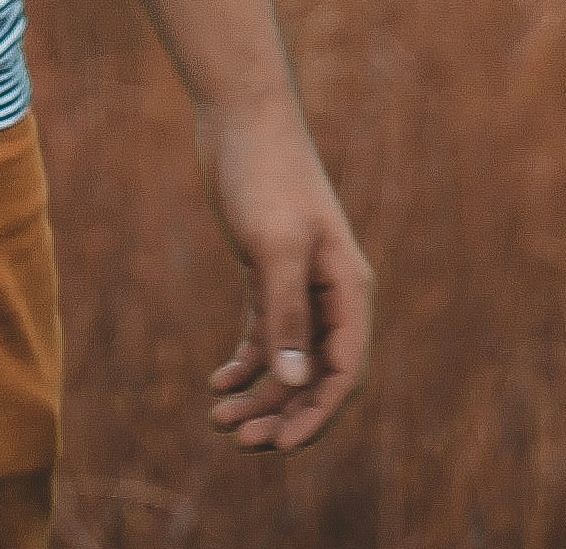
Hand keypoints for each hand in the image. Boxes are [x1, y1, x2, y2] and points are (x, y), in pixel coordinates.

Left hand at [196, 102, 372, 451]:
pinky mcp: (269, 272)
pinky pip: (265, 334)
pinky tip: (216, 383)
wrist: (242, 118)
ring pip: (288, 359)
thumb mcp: (274, 247)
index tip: (281, 446)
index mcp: (349, 289)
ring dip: (259, 394)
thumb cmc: (264, 176)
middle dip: (282, 412)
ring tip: (219, 419)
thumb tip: (295, 380)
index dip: (317, 414)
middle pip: (316, 374)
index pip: (344, 372)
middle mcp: (331, 293)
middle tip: (238, 440)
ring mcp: (301, 284)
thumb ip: (286, 315)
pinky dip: (245, 362)